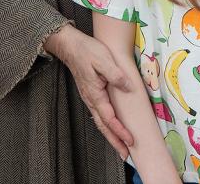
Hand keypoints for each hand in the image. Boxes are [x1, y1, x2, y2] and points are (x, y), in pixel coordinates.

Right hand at [44, 24, 132, 158]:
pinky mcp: (89, 92)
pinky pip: (98, 113)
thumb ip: (116, 75)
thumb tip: (128, 87)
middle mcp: (90, 99)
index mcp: (95, 94)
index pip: (109, 118)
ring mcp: (89, 97)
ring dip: (110, 134)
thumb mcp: (104, 59)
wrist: (69, 45)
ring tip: (121, 145)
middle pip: (103, 125)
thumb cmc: (86, 50)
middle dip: (114, 141)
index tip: (130, 140)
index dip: (120, 130)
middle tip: (126, 154)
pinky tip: (110, 125)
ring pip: (100, 121)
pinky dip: (106, 124)